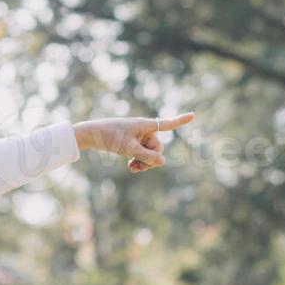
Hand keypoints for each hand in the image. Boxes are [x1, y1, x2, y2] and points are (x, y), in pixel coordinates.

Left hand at [78, 112, 195, 172]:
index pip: (167, 124)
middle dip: (151, 160)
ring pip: (150, 154)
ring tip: (132, 169)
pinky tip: (131, 167)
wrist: (90, 134)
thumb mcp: (128, 149)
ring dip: (144, 163)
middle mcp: (144, 129)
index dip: (180, 121)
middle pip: (158, 148)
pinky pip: (142, 154)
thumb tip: (163, 162)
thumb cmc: (109, 137)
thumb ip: (146, 156)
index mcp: (145, 125)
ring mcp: (138, 137)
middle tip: (138, 167)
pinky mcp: (132, 143)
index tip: (193, 115)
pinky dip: (138, 161)